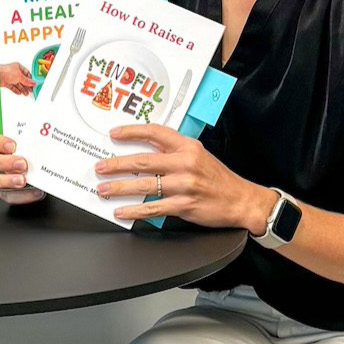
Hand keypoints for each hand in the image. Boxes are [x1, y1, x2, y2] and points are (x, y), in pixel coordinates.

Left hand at [0, 62, 35, 95]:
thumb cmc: (6, 71)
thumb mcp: (20, 76)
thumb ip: (26, 80)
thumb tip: (33, 82)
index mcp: (18, 67)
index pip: (26, 73)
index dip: (30, 79)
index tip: (33, 84)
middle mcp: (14, 72)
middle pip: (22, 80)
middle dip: (26, 85)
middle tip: (30, 90)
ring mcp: (10, 77)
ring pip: (18, 84)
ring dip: (22, 89)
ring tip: (26, 93)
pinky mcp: (6, 82)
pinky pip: (12, 87)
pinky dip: (16, 90)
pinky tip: (19, 92)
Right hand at [0, 124, 45, 204]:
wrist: (50, 162)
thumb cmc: (39, 143)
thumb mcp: (36, 130)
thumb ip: (35, 127)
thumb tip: (45, 125)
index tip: (12, 145)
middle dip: (4, 162)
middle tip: (22, 163)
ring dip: (6, 180)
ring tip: (23, 180)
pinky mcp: (6, 190)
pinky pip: (7, 195)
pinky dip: (21, 196)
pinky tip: (36, 191)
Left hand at [94, 124, 264, 227]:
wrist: (242, 201)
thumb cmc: (219, 179)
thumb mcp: (200, 155)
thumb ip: (175, 151)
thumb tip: (145, 152)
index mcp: (188, 146)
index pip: (155, 132)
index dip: (131, 132)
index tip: (114, 134)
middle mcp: (185, 163)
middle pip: (143, 161)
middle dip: (116, 164)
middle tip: (100, 167)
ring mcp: (184, 185)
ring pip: (144, 185)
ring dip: (119, 188)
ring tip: (103, 189)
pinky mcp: (184, 205)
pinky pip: (153, 208)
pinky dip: (134, 210)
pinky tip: (121, 211)